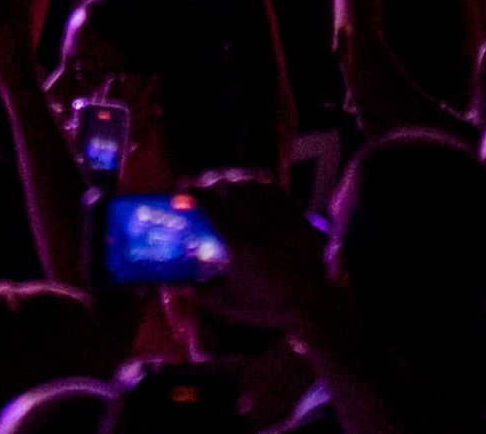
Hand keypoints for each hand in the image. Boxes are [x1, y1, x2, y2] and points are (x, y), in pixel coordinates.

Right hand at [190, 174, 336, 332]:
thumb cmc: (266, 308)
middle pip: (230, 188)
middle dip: (211, 181)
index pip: (210, 207)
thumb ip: (199, 293)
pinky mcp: (298, 216)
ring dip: (234, 179)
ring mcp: (280, 217)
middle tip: (201, 185)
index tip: (183, 189)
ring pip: (253, 183)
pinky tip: (252, 187)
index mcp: (237, 245)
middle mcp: (257, 225)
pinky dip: (259, 184)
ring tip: (224, 182)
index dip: (193, 193)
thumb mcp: (228, 305)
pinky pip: (275, 189)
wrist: (312, 306)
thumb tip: (173, 285)